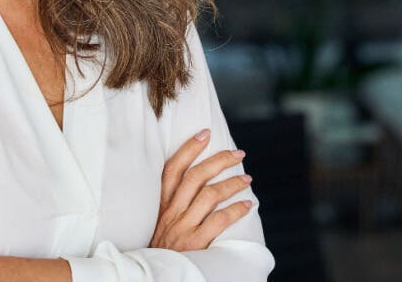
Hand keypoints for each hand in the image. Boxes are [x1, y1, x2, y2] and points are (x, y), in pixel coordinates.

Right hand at [150, 129, 254, 250]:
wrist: (154, 277)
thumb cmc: (162, 248)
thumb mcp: (160, 223)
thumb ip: (174, 204)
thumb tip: (199, 184)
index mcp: (160, 204)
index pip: (172, 169)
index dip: (189, 148)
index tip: (205, 133)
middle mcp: (170, 212)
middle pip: (195, 176)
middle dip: (219, 160)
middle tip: (238, 153)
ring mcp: (183, 227)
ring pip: (210, 194)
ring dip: (232, 183)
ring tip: (248, 178)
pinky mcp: (195, 243)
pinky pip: (219, 220)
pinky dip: (237, 209)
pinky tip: (248, 204)